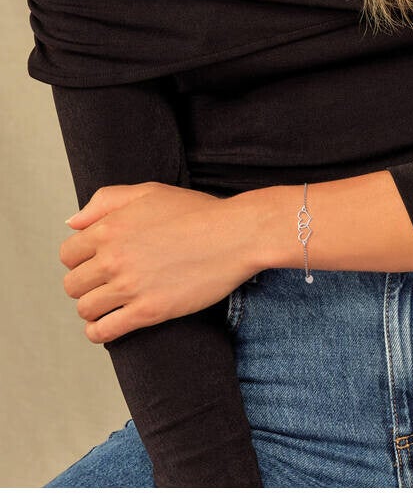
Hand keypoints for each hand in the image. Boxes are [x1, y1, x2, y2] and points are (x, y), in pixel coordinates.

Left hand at [60, 182, 258, 342]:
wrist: (234, 235)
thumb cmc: (197, 212)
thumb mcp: (148, 191)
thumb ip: (104, 201)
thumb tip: (72, 223)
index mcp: (110, 228)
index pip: (68, 254)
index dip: (80, 260)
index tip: (95, 264)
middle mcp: (113, 258)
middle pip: (73, 284)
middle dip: (86, 285)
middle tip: (105, 284)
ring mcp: (130, 287)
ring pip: (85, 309)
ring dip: (93, 309)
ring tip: (109, 305)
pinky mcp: (149, 311)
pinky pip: (104, 331)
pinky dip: (99, 332)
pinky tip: (108, 325)